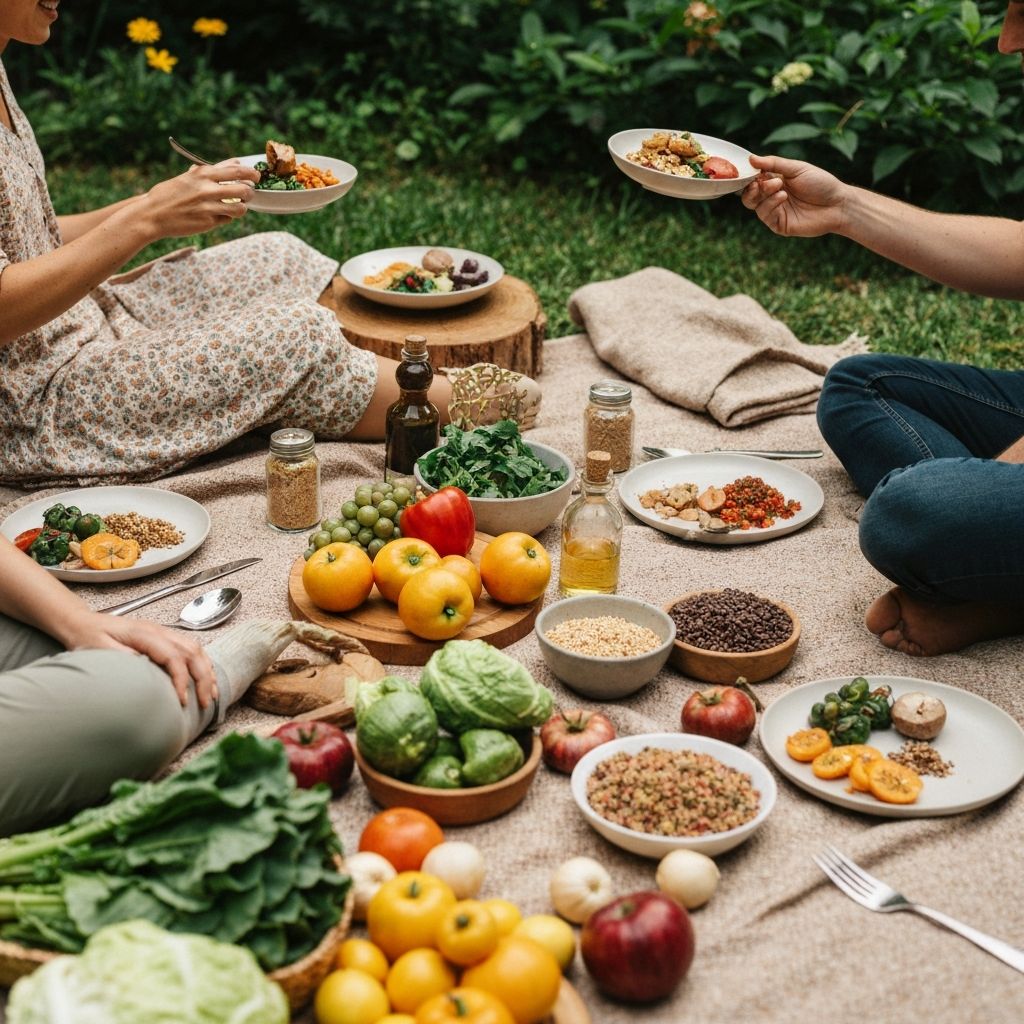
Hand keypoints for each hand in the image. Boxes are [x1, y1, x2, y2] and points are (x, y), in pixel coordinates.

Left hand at [61, 612, 217, 708]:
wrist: (83, 622)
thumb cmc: (89, 637)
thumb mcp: (99, 650)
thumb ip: (122, 658)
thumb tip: (144, 671)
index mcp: (144, 635)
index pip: (173, 657)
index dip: (181, 680)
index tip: (182, 701)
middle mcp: (159, 631)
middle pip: (192, 652)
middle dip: (203, 678)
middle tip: (205, 702)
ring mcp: (164, 633)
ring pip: (196, 649)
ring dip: (207, 671)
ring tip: (211, 692)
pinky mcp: (164, 637)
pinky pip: (191, 648)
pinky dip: (202, 664)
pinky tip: (205, 677)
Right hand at [135, 160, 260, 241]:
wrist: (152, 213)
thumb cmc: (170, 194)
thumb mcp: (189, 177)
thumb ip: (212, 171)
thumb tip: (235, 162)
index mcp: (203, 173)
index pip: (236, 170)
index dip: (251, 173)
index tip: (256, 176)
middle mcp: (207, 188)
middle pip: (244, 189)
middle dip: (250, 192)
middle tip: (248, 193)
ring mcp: (209, 206)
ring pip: (240, 208)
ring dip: (242, 207)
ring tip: (236, 206)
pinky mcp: (208, 222)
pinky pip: (227, 219)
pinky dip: (226, 217)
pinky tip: (218, 215)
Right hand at [741, 154, 847, 237]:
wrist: (837, 204)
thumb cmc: (821, 183)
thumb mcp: (796, 168)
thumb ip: (773, 163)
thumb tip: (751, 158)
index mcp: (776, 181)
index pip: (754, 180)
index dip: (749, 176)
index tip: (752, 171)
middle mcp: (773, 197)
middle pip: (749, 195)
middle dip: (752, 187)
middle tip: (760, 182)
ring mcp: (776, 211)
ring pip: (755, 205)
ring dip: (764, 194)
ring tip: (780, 187)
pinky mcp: (779, 225)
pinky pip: (765, 216)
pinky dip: (771, 205)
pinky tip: (783, 197)